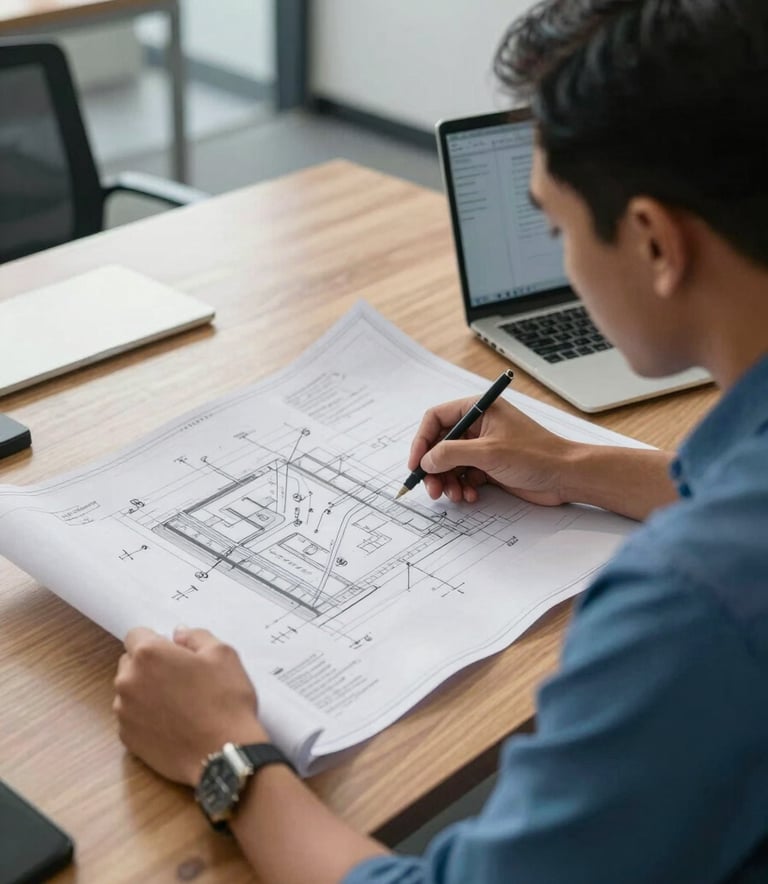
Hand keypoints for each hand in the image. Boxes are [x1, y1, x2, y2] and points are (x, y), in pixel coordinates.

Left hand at [114, 626, 267, 786]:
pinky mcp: (127, 739)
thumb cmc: (225, 700)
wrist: (223, 754)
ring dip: (146, 691)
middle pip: (130, 662)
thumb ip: (195, 636)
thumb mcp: (222, 654)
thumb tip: (178, 634)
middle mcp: (128, 680)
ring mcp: (124, 712)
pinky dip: (146, 717)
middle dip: (149, 665)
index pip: (136, 634)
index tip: (174, 653)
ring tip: (178, 704)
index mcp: (149, 654)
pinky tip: (172, 723)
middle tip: (180, 678)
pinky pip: (132, 718)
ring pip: (130, 691)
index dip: (156, 640)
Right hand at [409, 396, 576, 504]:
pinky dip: (462, 487)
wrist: (566, 476)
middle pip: (440, 445)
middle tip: (432, 489)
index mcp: (478, 409)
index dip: (421, 441)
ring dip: (447, 481)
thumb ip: (451, 454)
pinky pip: (464, 476)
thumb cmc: (536, 455)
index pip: (436, 419)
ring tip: (455, 495)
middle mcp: (478, 426)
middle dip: (434, 468)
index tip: (416, 464)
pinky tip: (471, 496)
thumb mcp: (488, 452)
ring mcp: (483, 447)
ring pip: (450, 464)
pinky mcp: (489, 467)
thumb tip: (426, 460)